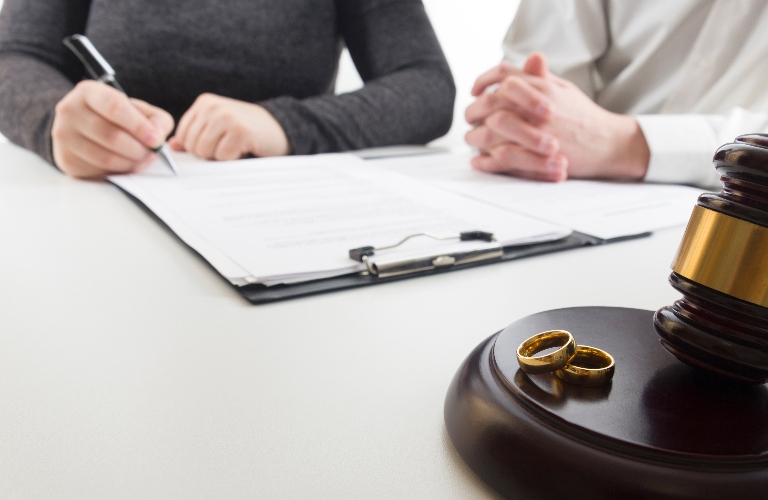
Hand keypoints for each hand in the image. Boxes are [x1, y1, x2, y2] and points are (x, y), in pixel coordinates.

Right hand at [52, 81, 173, 178]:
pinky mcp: (67, 160)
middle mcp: (70, 112)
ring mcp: (64, 137)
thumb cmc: (116, 117)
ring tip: (143, 159)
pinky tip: (126, 164)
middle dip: (140, 149)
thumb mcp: (137, 110)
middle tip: (153, 153)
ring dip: (132, 163)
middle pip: (112, 136)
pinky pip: (99, 172)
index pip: (114, 107)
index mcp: (88, 92)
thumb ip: (156, 119)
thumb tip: (158, 136)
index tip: (155, 140)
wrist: (83, 127)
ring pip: (106, 158)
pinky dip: (119, 172)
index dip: (139, 126)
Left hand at [169, 94, 289, 159]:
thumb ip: (194, 135)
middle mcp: (213, 107)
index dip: (195, 148)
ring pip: (205, 152)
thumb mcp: (217, 128)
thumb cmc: (246, 130)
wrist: (279, 127)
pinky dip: (232, 159)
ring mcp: (226, 118)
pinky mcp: (240, 131)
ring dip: (220, 157)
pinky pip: (222, 157)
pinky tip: (243, 149)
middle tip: (226, 147)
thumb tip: (172, 146)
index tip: (213, 145)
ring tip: (234, 147)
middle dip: (207, 153)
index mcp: (204, 103)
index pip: (182, 135)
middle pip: (192, 145)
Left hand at [465, 53, 649, 181]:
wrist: (608, 144)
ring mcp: (536, 131)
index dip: (485, 80)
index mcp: (543, 86)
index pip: (505, 74)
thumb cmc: (584, 117)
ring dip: (476, 136)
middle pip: (491, 101)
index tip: (476, 90)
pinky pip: (501, 156)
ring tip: (472, 139)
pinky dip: (486, 160)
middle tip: (470, 117)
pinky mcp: (536, 156)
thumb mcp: (565, 89)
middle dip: (474, 110)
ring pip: (491, 130)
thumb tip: (528, 58)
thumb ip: (542, 76)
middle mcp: (537, 106)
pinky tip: (478, 160)